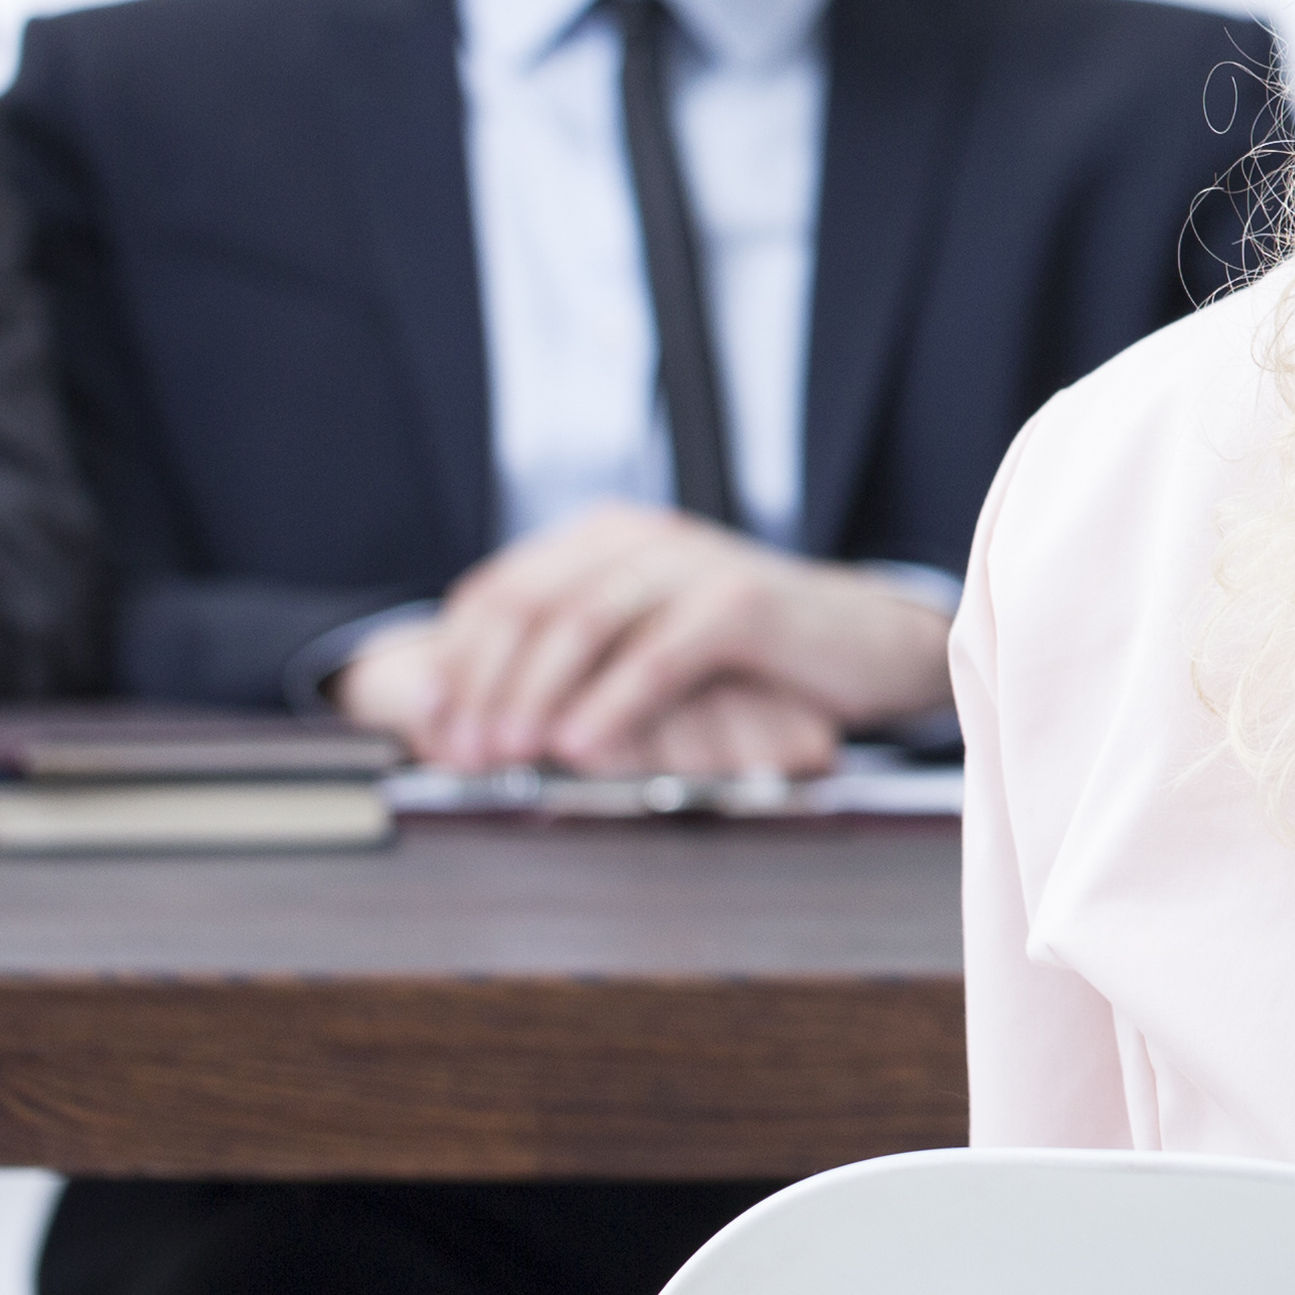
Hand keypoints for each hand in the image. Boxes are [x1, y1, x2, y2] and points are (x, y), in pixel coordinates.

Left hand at [340, 505, 946, 773]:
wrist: (869, 644)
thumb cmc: (750, 659)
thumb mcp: (649, 649)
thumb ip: (577, 665)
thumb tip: (476, 727)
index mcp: (602, 541)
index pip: (496, 592)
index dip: (452, 661)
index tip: (425, 728)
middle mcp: (637, 539)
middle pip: (526, 604)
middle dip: (480, 684)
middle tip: (459, 752)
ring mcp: (690, 563)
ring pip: (581, 623)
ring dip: (532, 695)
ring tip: (507, 755)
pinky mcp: (741, 601)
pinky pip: (658, 652)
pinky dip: (611, 702)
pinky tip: (581, 746)